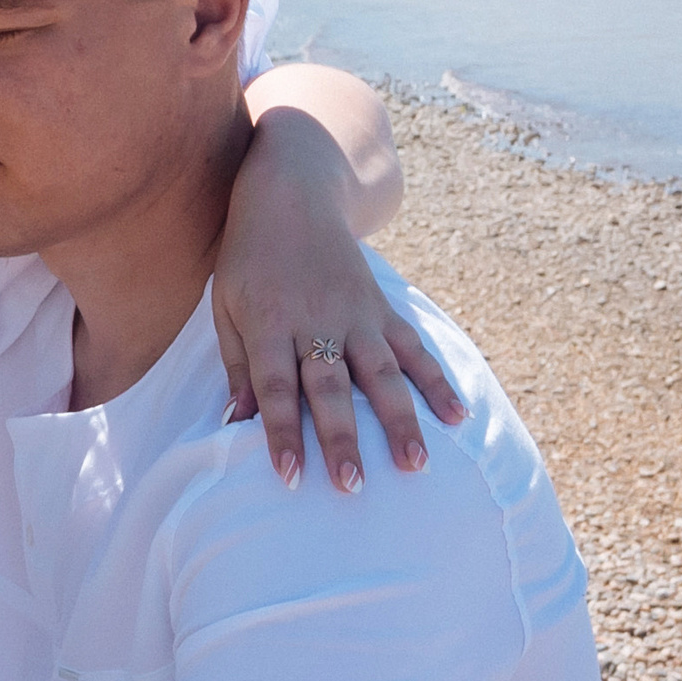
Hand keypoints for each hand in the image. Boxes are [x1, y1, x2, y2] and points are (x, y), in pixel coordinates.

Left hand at [215, 114, 463, 491]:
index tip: (290, 477)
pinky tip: (456, 416)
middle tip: (352, 486)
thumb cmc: (248, 258)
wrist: (291, 194)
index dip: (282, 433)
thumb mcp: (225, 306)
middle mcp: (316, 321)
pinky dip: (436, 381)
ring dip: (399, 421)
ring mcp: (356, 314)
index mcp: (270, 322)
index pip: (275, 388)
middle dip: (341, 439)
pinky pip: (413, 348)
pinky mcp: (382, 307)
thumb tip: (235, 423)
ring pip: (381, 374)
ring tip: (414, 465)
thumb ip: (238, 365)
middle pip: (330, 387)